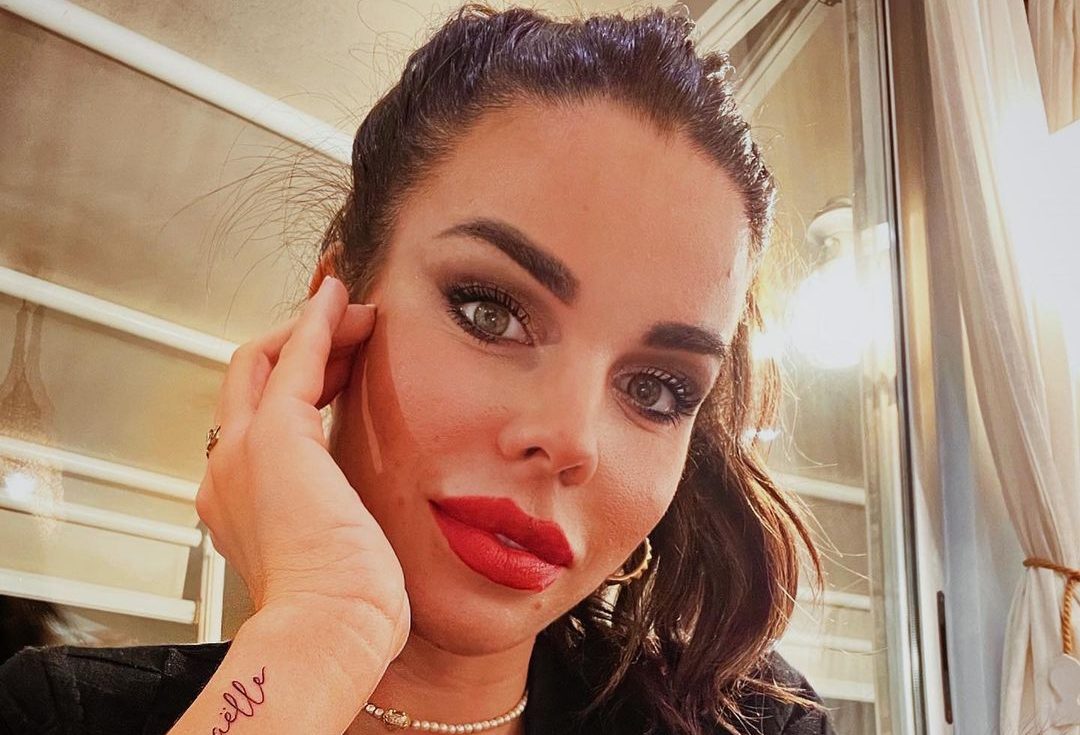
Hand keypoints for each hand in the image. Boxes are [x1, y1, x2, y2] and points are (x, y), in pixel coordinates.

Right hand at [196, 276, 408, 660]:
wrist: (329, 629)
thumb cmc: (343, 607)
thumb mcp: (335, 549)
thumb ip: (337, 516)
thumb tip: (364, 508)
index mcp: (241, 502)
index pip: (259, 420)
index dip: (297, 383)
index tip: (341, 365)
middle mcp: (227, 471)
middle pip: (248, 381)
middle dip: (297, 346)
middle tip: (347, 330)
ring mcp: (242, 452)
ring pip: (263, 361)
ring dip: (312, 330)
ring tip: (357, 317)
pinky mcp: (275, 436)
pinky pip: (294, 358)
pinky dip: (317, 324)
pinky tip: (340, 304)